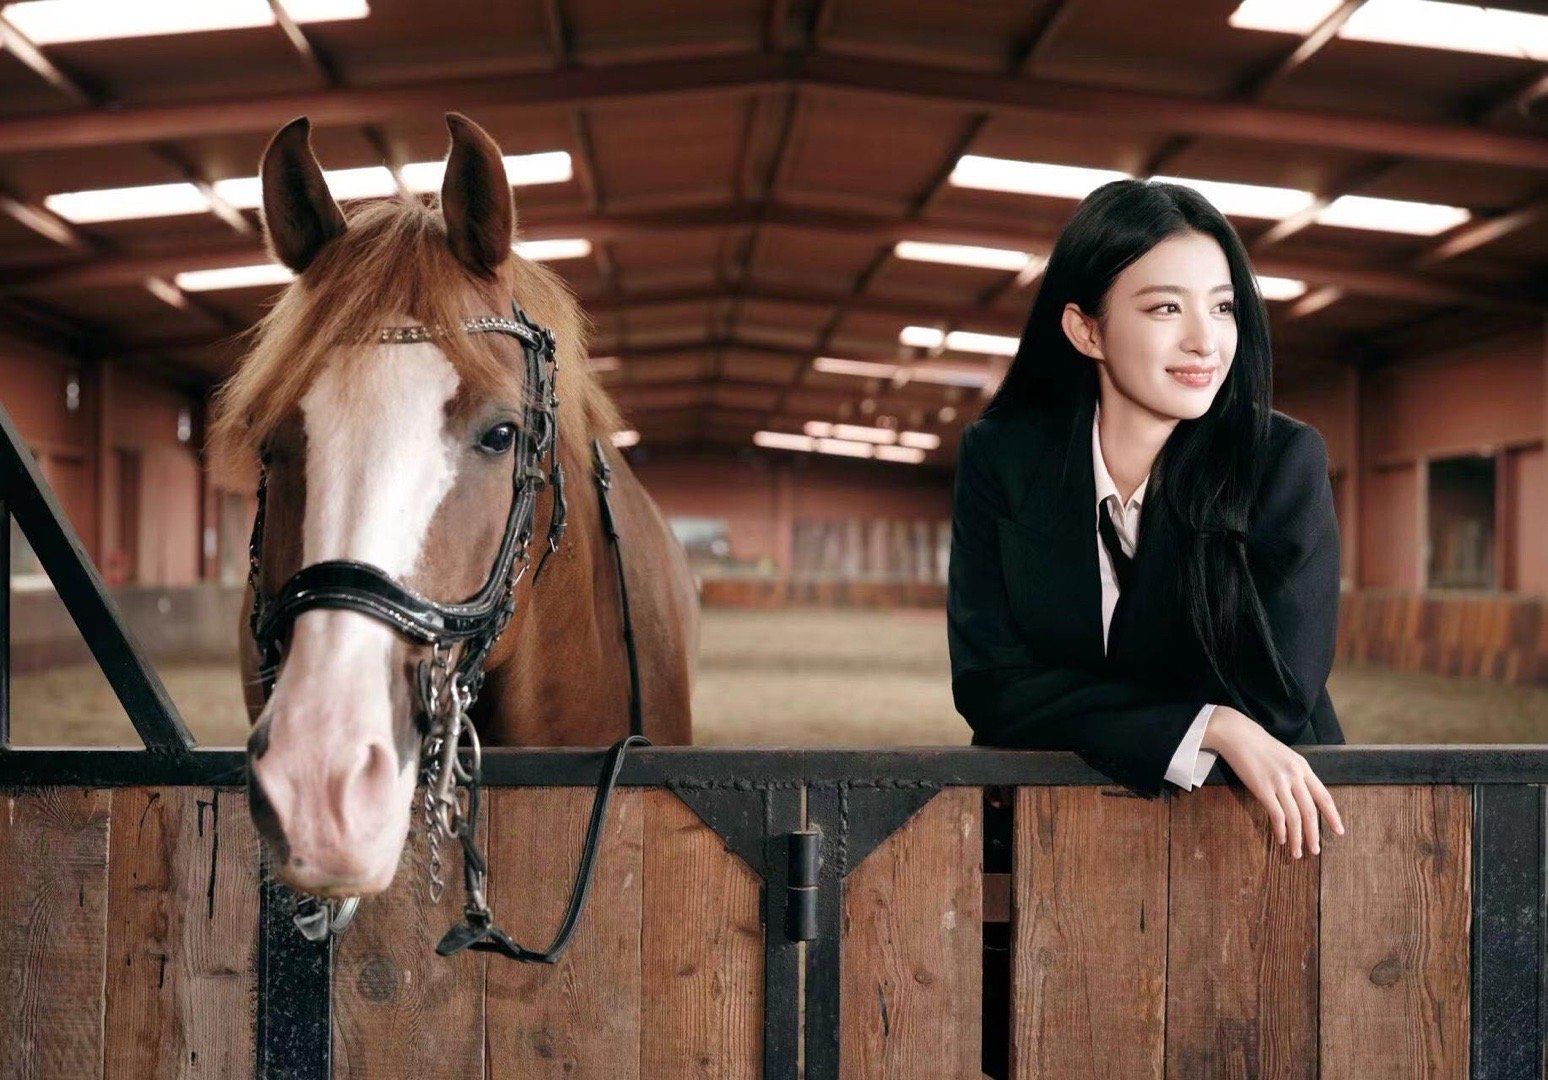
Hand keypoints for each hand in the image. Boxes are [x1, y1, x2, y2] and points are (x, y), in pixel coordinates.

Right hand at [1201, 706, 1344, 858]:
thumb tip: (1302, 797)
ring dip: (1297, 838)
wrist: (1237, 734)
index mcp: (1303, 767)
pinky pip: (1277, 815)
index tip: (1339, 831)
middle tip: (1315, 850)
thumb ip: (1296, 775)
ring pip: (1295, 817)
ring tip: (1297, 852)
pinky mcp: (1263, 788)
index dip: (1333, 816)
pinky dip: (1280, 830)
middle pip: (1310, 811)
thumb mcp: (1285, 757)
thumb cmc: (1258, 746)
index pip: (1323, 796)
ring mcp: (1279, 782)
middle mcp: (1295, 775)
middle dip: (1314, 834)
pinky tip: (1280, 839)